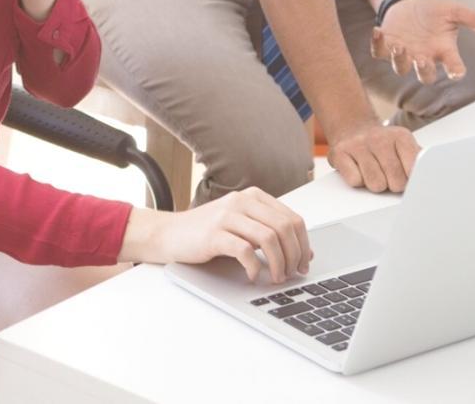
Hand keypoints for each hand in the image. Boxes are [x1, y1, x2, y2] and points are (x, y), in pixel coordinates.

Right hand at [122, 188, 311, 284]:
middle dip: (294, 256)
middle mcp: (241, 201)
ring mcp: (226, 216)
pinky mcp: (213, 233)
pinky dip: (254, 267)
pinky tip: (252, 275)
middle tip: (292, 274)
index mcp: (253, 196)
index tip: (304, 265)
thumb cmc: (207, 232)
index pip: (292, 218)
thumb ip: (270, 233)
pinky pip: (245, 251)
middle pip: (284, 228)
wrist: (169, 233)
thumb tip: (306, 253)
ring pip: (269, 238)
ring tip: (275, 277)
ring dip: (279, 263)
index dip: (304, 245)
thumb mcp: (242, 227)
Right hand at [327, 120, 419, 192]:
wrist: (352, 128)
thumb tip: (433, 176)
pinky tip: (358, 169)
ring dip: (375, 184)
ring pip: (375, 184)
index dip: (412, 181)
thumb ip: (419, 160)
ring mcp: (358, 145)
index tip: (410, 180)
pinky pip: (355, 181)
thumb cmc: (382, 145)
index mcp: (400, 137)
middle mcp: (379, 138)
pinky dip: (357, 180)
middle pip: (396, 182)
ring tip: (374, 172)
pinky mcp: (339, 153)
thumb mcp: (404, 147)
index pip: (415, 170)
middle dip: (393, 184)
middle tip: (388, 175)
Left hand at [371, 0, 474, 84]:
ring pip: (400, 68)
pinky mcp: (386, 46)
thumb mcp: (455, 11)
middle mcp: (424, 57)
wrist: (408, 4)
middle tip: (423, 60)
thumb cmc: (433, 12)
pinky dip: (376, 44)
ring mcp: (404, 54)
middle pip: (425, 76)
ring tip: (401, 46)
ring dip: (400, 60)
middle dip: (424, 71)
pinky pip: (379, 52)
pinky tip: (377, 31)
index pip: (453, 67)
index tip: (457, 71)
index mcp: (443, 51)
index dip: (455, 70)